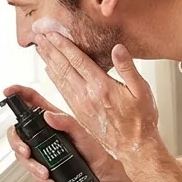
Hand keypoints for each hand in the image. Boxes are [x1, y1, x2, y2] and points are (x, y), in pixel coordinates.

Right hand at [1, 84, 129, 181]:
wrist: (101, 174)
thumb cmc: (94, 151)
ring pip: (22, 154)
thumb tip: (48, 115)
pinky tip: (49, 181)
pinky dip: (38, 178)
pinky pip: (32, 171)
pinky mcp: (44, 164)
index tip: (8, 92)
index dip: (18, 93)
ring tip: (45, 174)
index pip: (31, 101)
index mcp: (52, 119)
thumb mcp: (82, 134)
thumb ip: (67, 122)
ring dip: (30, 165)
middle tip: (26, 153)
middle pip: (18, 132)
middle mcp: (44, 133)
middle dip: (16, 143)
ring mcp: (42, 149)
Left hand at [33, 30, 160, 163]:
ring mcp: (81, 106)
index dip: (64, 45)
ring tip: (41, 49)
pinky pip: (62, 92)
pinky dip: (54, 79)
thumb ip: (128, 68)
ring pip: (60, 80)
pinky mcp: (80, 114)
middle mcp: (87, 96)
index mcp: (102, 88)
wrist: (135, 148)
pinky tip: (51, 72)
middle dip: (51, 50)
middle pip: (64, 68)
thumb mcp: (142, 91)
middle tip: (39, 36)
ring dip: (49, 62)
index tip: (52, 33)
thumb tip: (117, 49)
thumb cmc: (141, 121)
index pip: (78, 61)